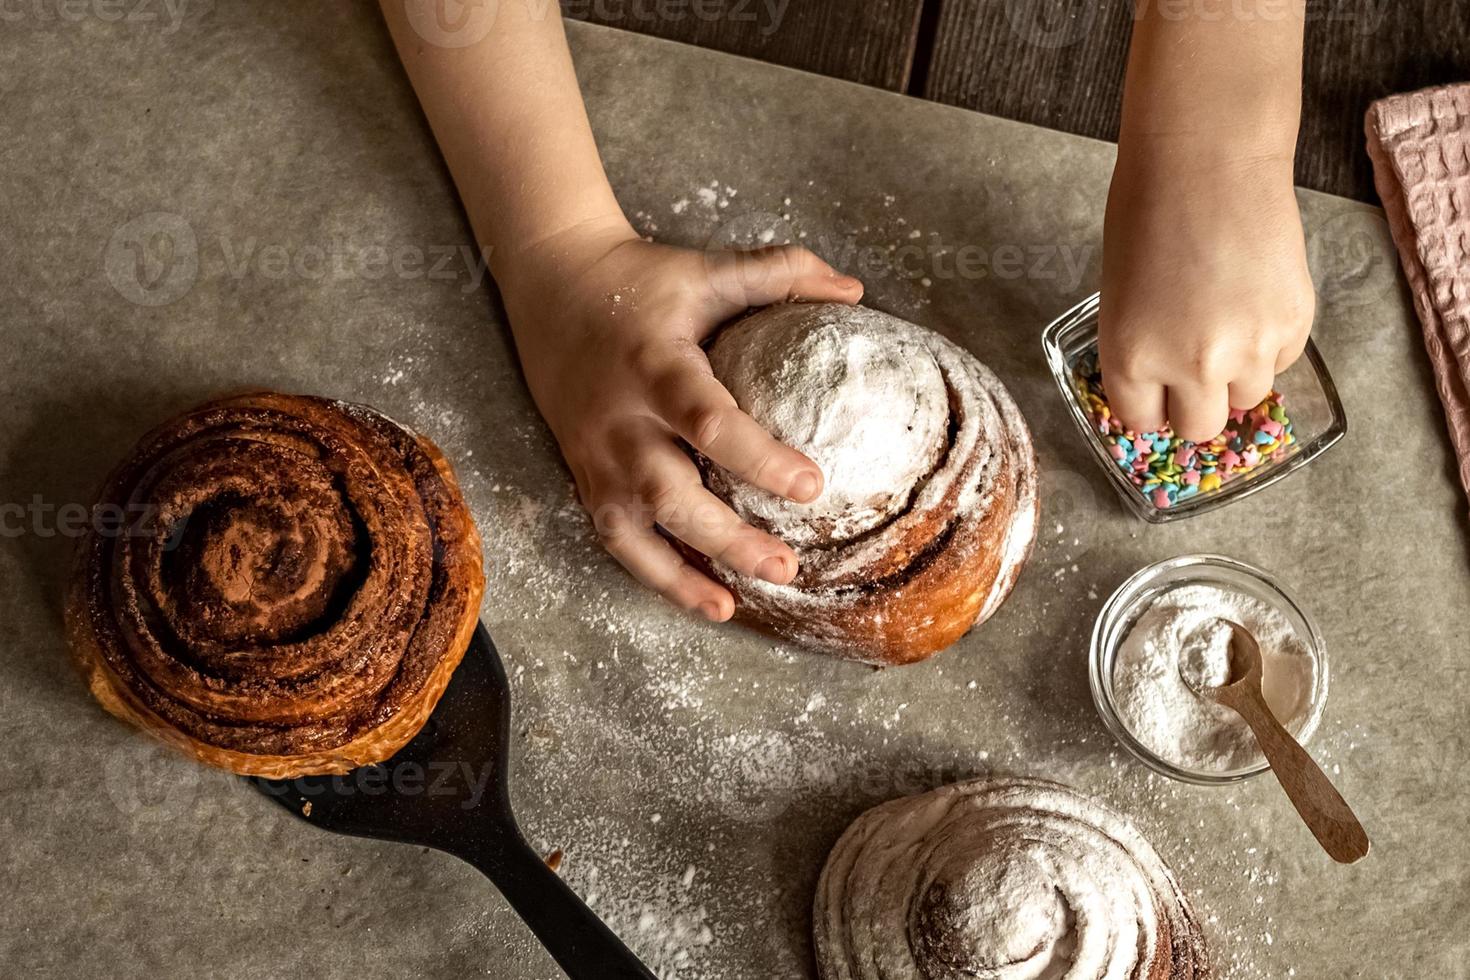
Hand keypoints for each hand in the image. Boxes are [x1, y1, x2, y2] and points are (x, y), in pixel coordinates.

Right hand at [496, 217, 863, 621]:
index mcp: (655, 365)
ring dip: (686, 575)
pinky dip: (659, 577)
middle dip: (727, 538)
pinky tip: (708, 603)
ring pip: (636, 529)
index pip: (707, 420)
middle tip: (787, 567)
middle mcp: (621, 419)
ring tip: (738, 606)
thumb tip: (852, 291)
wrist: (549, 286)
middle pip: (669, 493)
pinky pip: (619, 540)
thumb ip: (779, 273)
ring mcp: (597, 455)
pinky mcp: (586, 477)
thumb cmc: (639, 280)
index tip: (812, 485)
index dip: (758, 457)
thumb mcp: (706, 269)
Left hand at [1098, 146, 1314, 441]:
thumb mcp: (1120, 296)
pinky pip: (1282, 360)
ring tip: (1226, 321)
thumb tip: (1162, 383)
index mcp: (1132, 359)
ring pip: (1247, 396)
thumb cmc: (1147, 214)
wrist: (1209, 161)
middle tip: (1194, 368)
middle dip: (1195, 403)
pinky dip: (1269, 342)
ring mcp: (1249, 349)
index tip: (1156, 390)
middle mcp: (1191, 366)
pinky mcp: (1294, 323)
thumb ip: (1141, 349)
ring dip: (1237, 373)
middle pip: (1200, 426)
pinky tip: (1253, 297)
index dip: (1150, 404)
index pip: (1142, 420)